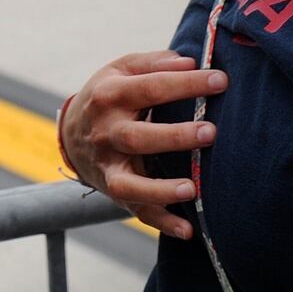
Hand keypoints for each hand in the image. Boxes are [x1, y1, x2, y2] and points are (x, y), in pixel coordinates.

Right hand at [60, 50, 227, 238]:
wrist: (71, 133)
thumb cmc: (108, 96)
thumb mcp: (120, 70)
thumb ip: (153, 63)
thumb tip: (189, 62)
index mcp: (109, 95)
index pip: (149, 87)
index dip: (185, 83)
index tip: (221, 81)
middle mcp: (105, 131)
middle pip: (136, 136)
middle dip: (174, 136)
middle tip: (211, 132)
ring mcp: (108, 164)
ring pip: (129, 182)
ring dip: (159, 189)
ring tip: (191, 188)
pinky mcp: (114, 190)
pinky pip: (136, 210)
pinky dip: (161, 222)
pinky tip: (187, 229)